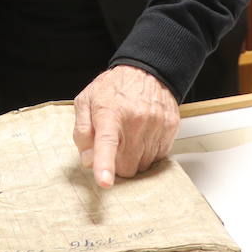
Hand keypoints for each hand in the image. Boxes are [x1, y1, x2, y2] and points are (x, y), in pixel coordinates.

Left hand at [73, 65, 179, 188]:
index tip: (105, 181)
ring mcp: (156, 124)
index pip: (107, 143)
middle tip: (115, 148)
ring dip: (134, 159)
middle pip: (126, 166)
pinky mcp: (170, 128)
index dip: (105, 164)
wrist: (147, 70)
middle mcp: (135, 119)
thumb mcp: (86, 101)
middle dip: (117, 165)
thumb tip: (88, 159)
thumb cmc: (114, 88)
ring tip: (130, 137)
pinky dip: (149, 153)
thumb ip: (81, 132)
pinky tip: (144, 136)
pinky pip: (158, 157)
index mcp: (110, 113)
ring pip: (143, 165)